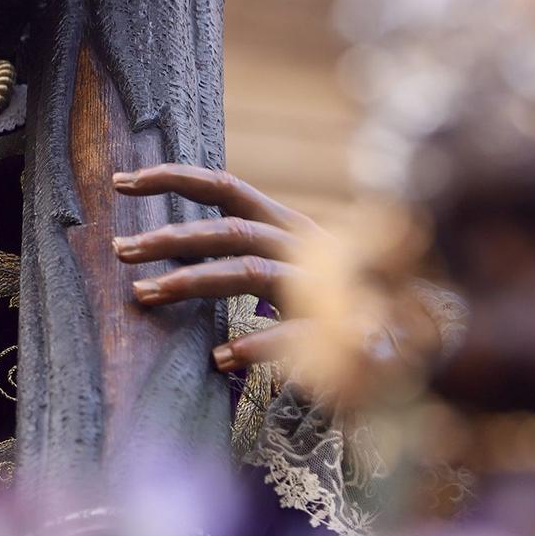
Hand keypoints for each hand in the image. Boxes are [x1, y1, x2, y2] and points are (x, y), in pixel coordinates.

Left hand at [112, 164, 327, 377]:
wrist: (414, 337)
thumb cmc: (334, 298)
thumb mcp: (286, 259)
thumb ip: (238, 244)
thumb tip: (168, 242)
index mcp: (286, 223)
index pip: (224, 186)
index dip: (173, 178)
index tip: (121, 182)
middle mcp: (302, 245)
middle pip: (229, 231)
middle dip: (171, 238)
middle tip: (120, 249)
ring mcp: (322, 287)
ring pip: (250, 273)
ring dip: (193, 281)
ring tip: (145, 294)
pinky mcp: (340, 333)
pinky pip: (294, 334)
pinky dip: (257, 344)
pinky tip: (220, 357)